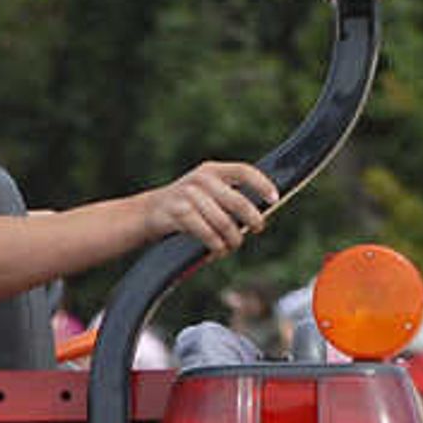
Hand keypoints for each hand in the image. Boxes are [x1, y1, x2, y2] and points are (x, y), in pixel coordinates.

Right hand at [139, 159, 278, 254]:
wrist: (148, 212)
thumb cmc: (186, 206)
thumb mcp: (206, 193)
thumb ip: (229, 197)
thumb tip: (260, 213)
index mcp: (212, 170)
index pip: (243, 171)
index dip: (262, 184)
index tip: (274, 199)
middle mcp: (201, 179)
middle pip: (238, 202)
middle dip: (252, 219)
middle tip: (258, 228)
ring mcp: (188, 195)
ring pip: (224, 222)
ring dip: (232, 239)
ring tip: (232, 246)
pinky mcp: (178, 213)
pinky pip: (206, 233)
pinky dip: (215, 245)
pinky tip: (217, 251)